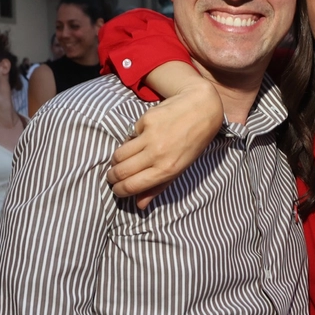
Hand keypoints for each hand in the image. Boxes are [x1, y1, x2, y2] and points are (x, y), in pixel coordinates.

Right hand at [107, 78, 222, 209]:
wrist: (202, 109)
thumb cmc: (193, 143)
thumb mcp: (181, 168)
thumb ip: (158, 187)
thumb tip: (139, 205)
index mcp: (167, 169)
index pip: (132, 185)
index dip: (119, 190)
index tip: (116, 190)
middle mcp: (157, 154)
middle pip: (121, 171)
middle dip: (112, 177)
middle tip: (112, 177)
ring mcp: (150, 136)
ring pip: (119, 154)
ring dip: (116, 161)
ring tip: (119, 162)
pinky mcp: (146, 120)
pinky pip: (129, 135)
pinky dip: (131, 140)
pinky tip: (140, 138)